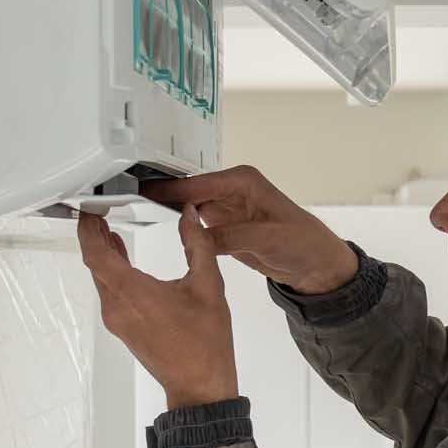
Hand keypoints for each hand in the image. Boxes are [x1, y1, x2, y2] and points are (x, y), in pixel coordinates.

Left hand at [77, 210, 239, 409]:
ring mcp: (117, 320)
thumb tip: (190, 217)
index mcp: (134, 294)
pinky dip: (112, 272)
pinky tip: (122, 261)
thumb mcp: (209, 286)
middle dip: (94, 237)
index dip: (88, 229)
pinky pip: (109, 293)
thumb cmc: (205, 345)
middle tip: (98, 215)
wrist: (200, 386)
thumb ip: (198, 244)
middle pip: (94, 264)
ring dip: (103, 255)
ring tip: (109, 232)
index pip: (96, 253)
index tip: (90, 212)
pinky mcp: (123, 328)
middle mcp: (118, 307)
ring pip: (101, 279)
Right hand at [142, 165, 357, 295]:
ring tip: (138, 215)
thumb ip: (230, 236)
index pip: (197, 184)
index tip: (143, 190)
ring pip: (190, 209)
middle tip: (130, 202)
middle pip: (189, 192)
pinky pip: (198, 227)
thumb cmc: (304, 243)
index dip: (169, 188)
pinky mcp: (227, 228)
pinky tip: (167, 234)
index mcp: (243, 181)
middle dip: (163, 198)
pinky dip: (184, 231)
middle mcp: (233, 191)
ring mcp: (228, 210)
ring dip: (171, 213)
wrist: (317, 266)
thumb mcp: (266, 238)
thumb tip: (199, 237)